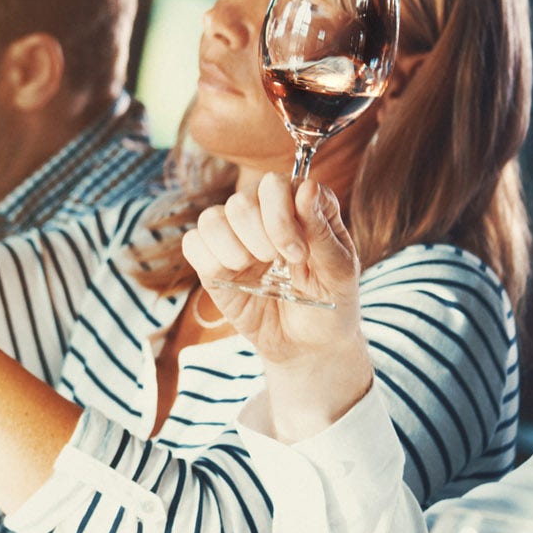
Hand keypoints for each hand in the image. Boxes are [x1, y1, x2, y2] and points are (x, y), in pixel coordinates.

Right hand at [183, 175, 362, 360]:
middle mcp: (266, 215)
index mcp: (301, 207)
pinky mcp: (213, 263)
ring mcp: (238, 238)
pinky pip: (193, 243)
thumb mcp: (339, 272)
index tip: (298, 255)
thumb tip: (308, 187)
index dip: (281, 217)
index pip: (275, 185)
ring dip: (235, 250)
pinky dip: (211, 261)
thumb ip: (322, 230)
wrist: (308, 347)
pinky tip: (235, 278)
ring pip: (212, 218)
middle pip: (241, 201)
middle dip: (261, 237)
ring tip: (257, 272)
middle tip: (280, 267)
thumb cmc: (330, 305)